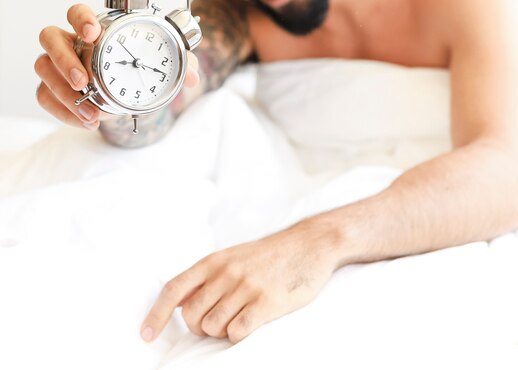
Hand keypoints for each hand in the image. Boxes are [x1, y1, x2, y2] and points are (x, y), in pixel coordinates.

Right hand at [35, 4, 199, 128]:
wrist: (130, 89)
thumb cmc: (142, 67)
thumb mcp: (165, 64)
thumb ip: (181, 64)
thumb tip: (194, 77)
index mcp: (96, 28)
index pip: (77, 12)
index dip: (81, 18)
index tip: (93, 33)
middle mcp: (71, 42)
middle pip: (49, 37)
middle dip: (64, 59)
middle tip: (83, 80)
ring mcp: (58, 65)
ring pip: (43, 68)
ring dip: (63, 92)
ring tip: (91, 111)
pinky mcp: (53, 88)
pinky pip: (44, 96)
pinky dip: (63, 111)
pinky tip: (86, 121)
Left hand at [140, 222, 338, 343]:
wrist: (310, 244)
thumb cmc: (270, 255)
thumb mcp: (234, 255)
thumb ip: (209, 276)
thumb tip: (181, 304)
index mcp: (215, 260)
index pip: (174, 289)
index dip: (156, 314)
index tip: (145, 335)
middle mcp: (226, 272)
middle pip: (191, 315)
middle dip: (199, 326)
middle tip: (218, 320)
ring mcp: (246, 286)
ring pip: (212, 326)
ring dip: (221, 330)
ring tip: (239, 316)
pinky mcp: (266, 302)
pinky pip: (236, 332)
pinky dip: (238, 333)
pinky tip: (251, 321)